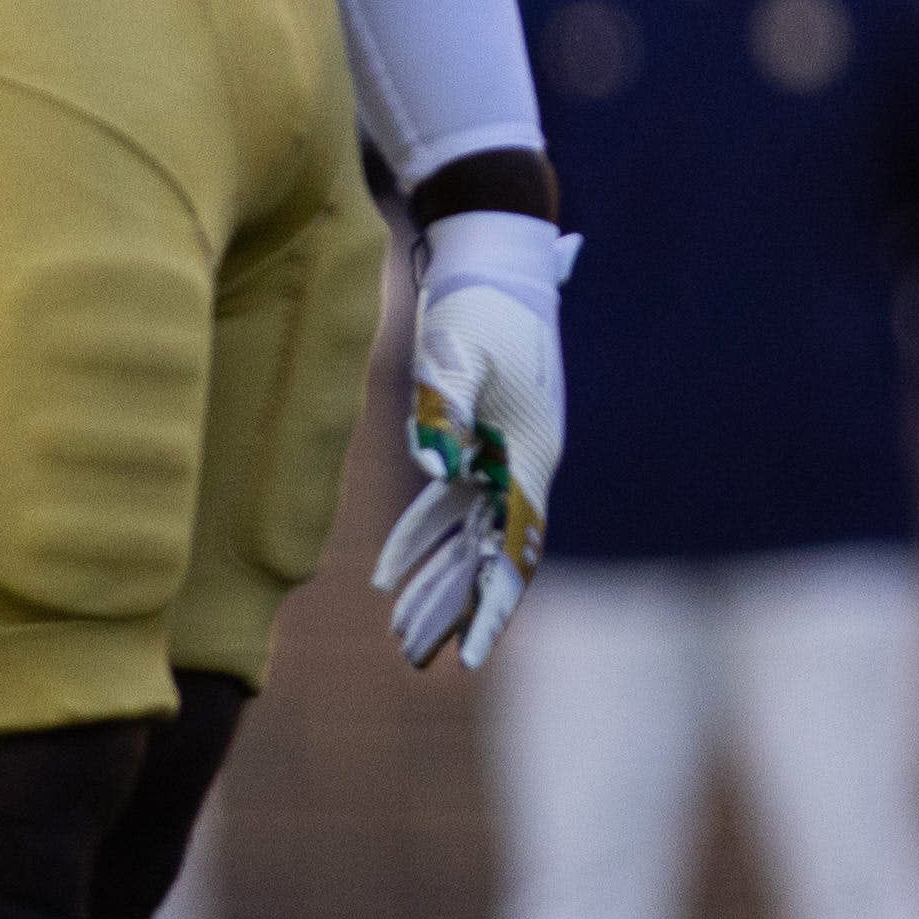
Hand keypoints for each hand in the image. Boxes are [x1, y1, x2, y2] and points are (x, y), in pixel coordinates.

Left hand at [378, 208, 572, 668]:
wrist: (491, 257)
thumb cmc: (478, 304)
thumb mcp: (458, 357)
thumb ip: (446, 414)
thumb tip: (437, 473)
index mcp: (529, 458)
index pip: (514, 551)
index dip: (493, 606)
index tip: (469, 657)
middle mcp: (521, 466)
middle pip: (488, 556)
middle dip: (452, 610)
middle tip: (413, 660)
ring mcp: (500, 455)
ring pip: (466, 538)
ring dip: (435, 585)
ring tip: (401, 638)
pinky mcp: (475, 440)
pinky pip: (446, 505)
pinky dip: (419, 539)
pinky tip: (388, 577)